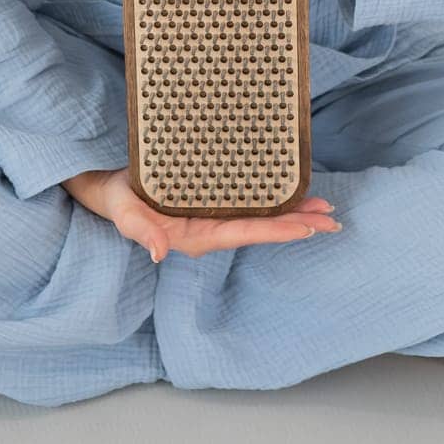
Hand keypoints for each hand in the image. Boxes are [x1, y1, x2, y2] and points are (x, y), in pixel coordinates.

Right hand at [62, 166, 340, 262]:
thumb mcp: (125, 215)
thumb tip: (159, 253)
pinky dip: (273, 199)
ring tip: (323, 208)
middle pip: (261, 228)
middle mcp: (211, 229)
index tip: (306, 229)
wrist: (110, 190)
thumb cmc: (118, 200)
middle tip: (332, 218)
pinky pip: (249, 202)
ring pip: (260, 216)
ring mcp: (212, 216)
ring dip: (292, 213)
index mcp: (196, 236)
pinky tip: (291, 194)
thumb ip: (141, 232)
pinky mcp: (211, 200)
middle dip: (297, 224)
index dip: (276, 231)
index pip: (244, 234)